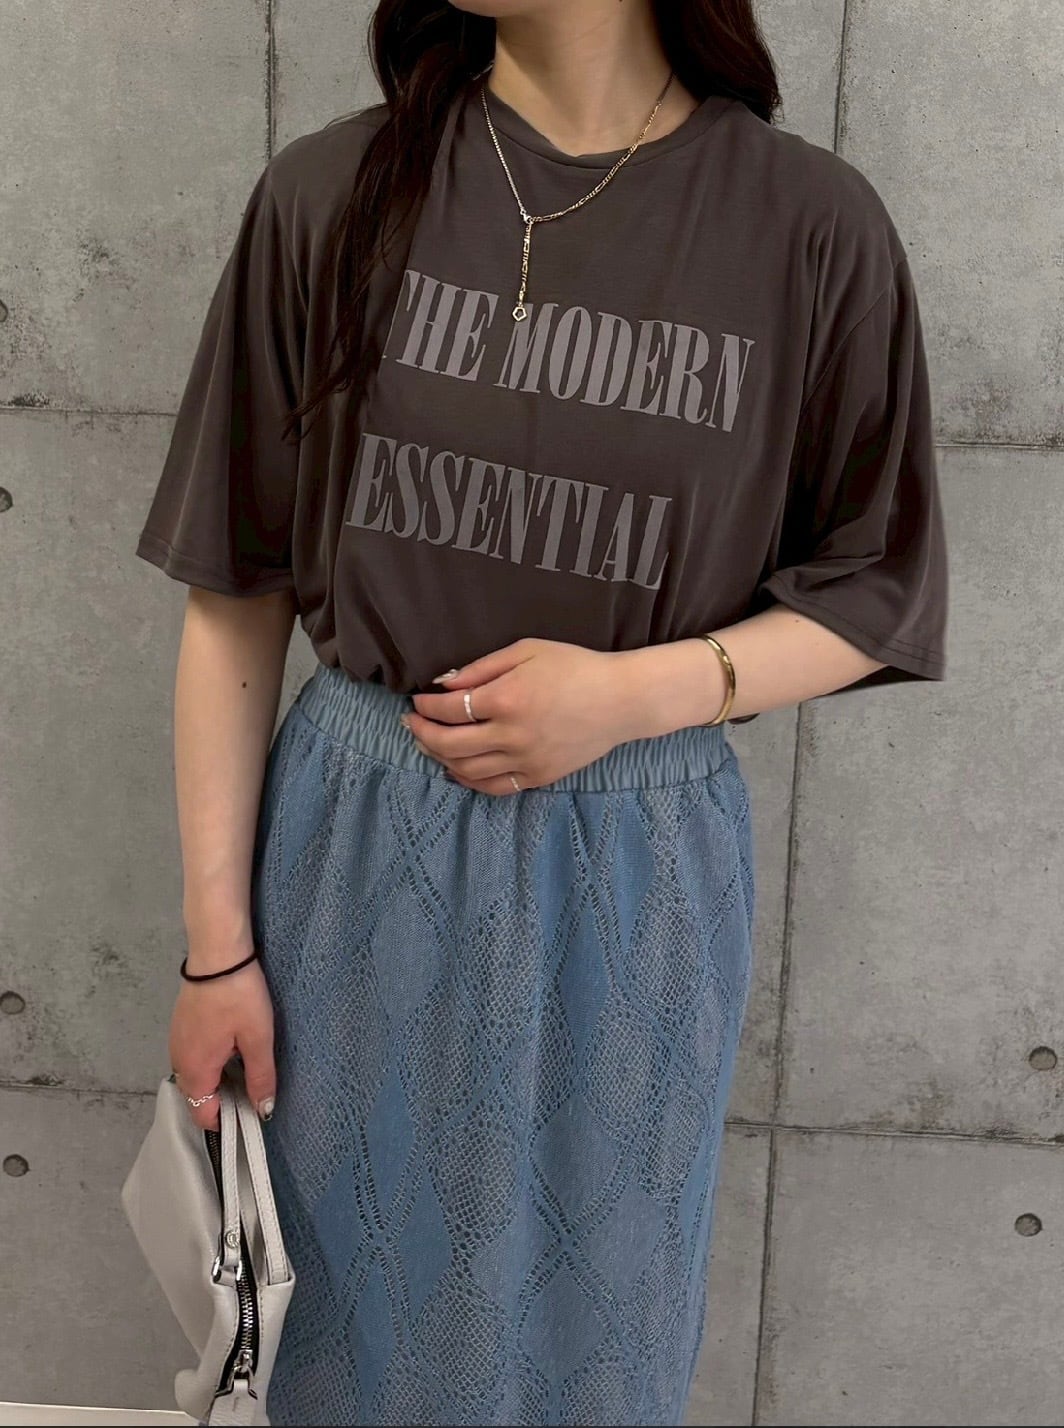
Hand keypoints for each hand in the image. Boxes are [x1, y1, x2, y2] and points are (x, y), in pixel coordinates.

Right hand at [169, 955, 276, 1130]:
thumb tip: (263, 1111)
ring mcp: (176, 1041)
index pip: (201, 1115)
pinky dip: (211, 1062)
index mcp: (195, 1071)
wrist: (217, 954)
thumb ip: (260, 1077)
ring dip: (218, 1080)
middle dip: (223, 1101)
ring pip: (195, 1075)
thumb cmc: (239, 997)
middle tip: (254, 1089)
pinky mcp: (181, 1025)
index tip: (251, 1113)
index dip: (226, 1122)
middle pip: (197, 1097)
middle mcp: (179, 1061)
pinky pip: (193, 1057)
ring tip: (247, 1067)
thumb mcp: (258, 1039)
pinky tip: (232, 1046)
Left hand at [405, 637, 641, 795]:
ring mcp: (525, 760)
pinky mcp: (538, 777)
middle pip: (450, 744)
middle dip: (423, 734)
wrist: (621, 700)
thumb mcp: (527, 650)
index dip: (426, 707)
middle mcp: (512, 734)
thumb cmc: (575, 666)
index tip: (417, 701)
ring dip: (439, 758)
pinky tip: (456, 769)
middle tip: (411, 725)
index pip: (449, 709)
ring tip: (428, 745)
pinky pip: (493, 787)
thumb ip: (482, 667)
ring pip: (466, 770)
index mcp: (507, 698)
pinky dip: (468, 780)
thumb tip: (443, 684)